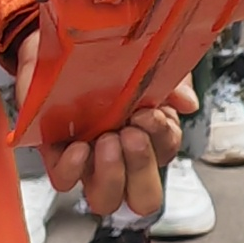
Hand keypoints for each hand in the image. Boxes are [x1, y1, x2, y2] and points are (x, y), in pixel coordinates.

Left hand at [22, 46, 190, 219]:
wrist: (63, 43)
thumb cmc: (110, 60)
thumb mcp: (149, 65)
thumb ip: (174, 83)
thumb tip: (188, 104)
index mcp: (147, 137)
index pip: (165, 156)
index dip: (162, 140)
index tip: (151, 112)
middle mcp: (120, 157)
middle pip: (143, 197)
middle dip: (142, 169)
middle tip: (131, 135)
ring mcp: (88, 161)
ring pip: (105, 199)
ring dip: (112, 173)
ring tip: (106, 139)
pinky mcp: (55, 154)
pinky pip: (64, 181)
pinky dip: (73, 167)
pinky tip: (79, 145)